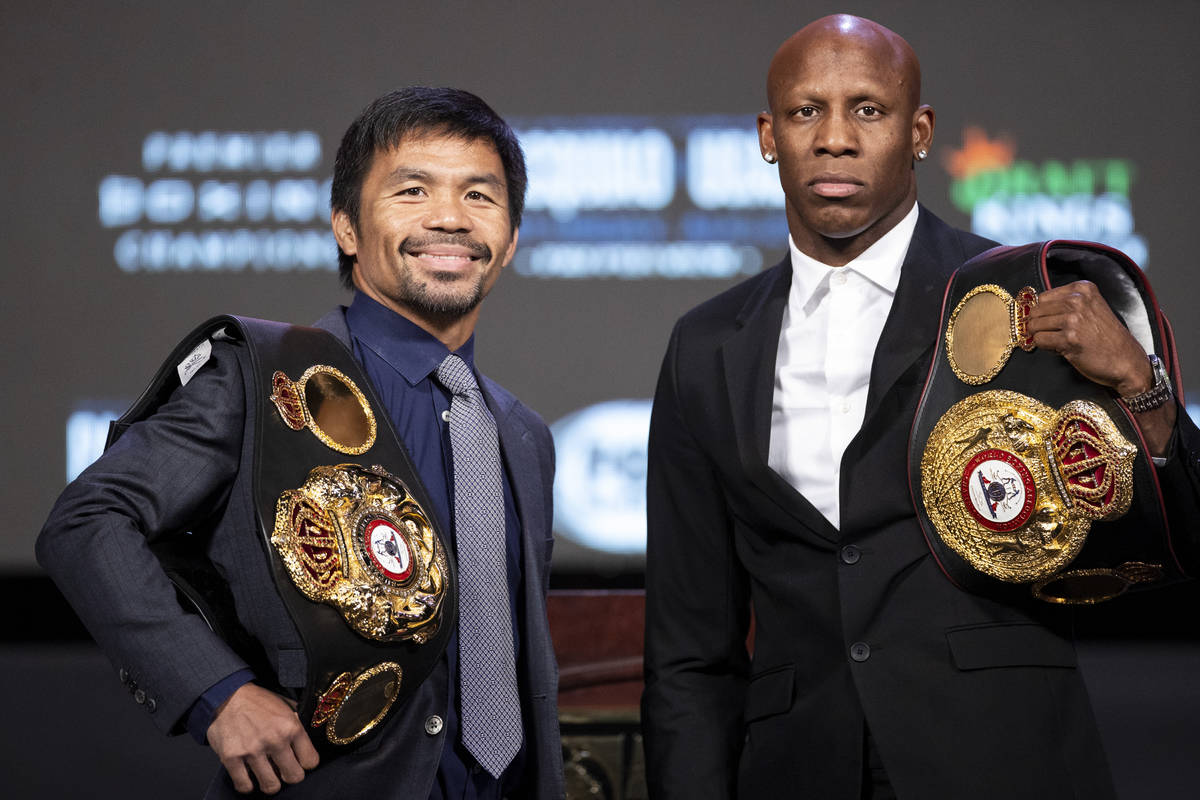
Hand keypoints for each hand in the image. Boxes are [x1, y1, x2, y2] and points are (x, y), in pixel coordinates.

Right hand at [206, 683, 319, 794]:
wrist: (227, 694)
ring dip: (270, 783)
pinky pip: (245, 786)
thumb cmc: (258, 701)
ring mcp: (252, 750)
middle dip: (291, 776)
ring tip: (268, 776)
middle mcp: (274, 739)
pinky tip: (249, 778)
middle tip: (284, 771)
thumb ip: (298, 722)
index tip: (300, 762)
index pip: (310, 761)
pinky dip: (248, 785)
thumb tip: (311, 733)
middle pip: (294, 777)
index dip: (306, 764)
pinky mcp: (231, 758)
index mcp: (291, 726)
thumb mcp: (285, 705)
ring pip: (271, 786)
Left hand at [1026, 280, 1174, 454]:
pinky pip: (1040, 341)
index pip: (1043, 297)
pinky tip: (1063, 349)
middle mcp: (1078, 300)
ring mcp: (1074, 319)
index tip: (1054, 322)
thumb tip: (1029, 310)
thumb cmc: (1106, 337)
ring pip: (1034, 326)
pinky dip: (1046, 348)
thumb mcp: (1091, 308)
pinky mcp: (1069, 339)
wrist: (1127, 360)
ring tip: (1061, 342)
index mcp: (1083, 289)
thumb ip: (1065, 304)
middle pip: (1036, 311)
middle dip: (1040, 326)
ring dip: (1042, 337)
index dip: (1043, 313)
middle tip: (1056, 335)